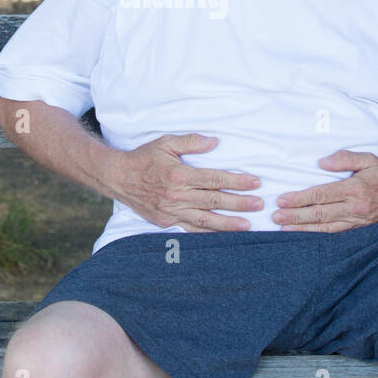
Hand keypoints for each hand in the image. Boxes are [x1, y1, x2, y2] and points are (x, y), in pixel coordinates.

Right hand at [106, 133, 263, 231]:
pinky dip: (208, 234)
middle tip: (259, 205)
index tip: (255, 183)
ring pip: (204, 221)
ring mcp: (171, 212)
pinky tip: (222, 235)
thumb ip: (191, 142)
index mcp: (179, 175)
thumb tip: (215, 142)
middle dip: (239, 203)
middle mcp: (176, 196)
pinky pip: (190, 230)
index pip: (214, 179)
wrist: (118, 178)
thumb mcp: (166, 142)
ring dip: (227, 224)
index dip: (237, 182)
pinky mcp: (165, 222)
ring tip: (247, 226)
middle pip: (214, 201)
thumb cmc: (144, 158)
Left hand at [272, 149, 377, 232]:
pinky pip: (336, 235)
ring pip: (326, 228)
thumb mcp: (369, 159)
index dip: (300, 198)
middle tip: (276, 217)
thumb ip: (345, 158)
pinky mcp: (360, 230)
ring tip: (284, 230)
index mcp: (355, 189)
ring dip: (303, 229)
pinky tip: (306, 237)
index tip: (283, 200)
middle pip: (320, 214)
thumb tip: (321, 163)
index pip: (321, 194)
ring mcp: (357, 221)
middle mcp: (355, 208)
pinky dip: (319, 236)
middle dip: (296, 216)